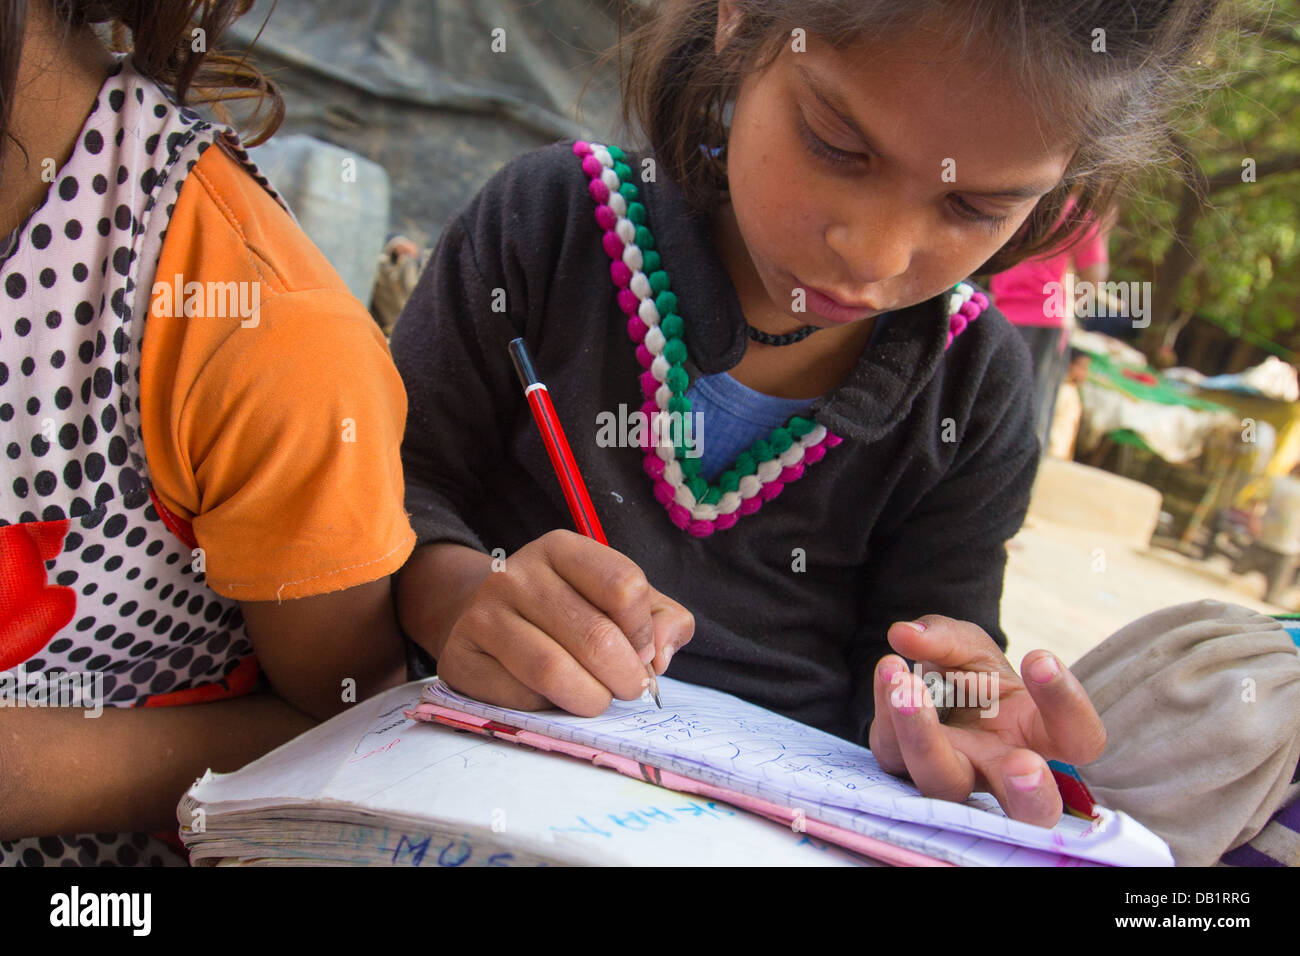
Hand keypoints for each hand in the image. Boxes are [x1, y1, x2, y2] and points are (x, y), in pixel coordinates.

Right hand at [435, 530, 693, 716]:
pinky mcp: (460, 658)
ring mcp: (483, 614)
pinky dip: (548, 709)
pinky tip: (553, 699)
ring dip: (592, 699)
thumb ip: (662, 620)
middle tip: (629, 688)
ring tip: (598, 699)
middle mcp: (517, 574)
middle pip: (595, 636)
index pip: (624, 586)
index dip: (644, 631)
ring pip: (554, 671)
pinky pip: (519, 697)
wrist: (486, 622)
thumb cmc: (569, 613)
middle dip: (626, 676)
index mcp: (562, 548)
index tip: (643, 651)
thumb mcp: (620, 602)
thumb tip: (661, 654)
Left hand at [868, 614, 1105, 826]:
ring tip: (907, 688)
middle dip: (1030, 794)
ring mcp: (954, 777)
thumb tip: (905, 633)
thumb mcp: (972, 649)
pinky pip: (895, 754)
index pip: (1078, 738)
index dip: (1066, 703)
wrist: (928, 695)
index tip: (1038, 658)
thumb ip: (948, 639)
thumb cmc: (970, 678)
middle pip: (1029, 810)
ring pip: (944, 785)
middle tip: (1024, 763)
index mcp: (1041, 738)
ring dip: (924, 738)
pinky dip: (888, 713)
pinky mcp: (904, 770)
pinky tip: (889, 674)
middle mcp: (1002, 771)